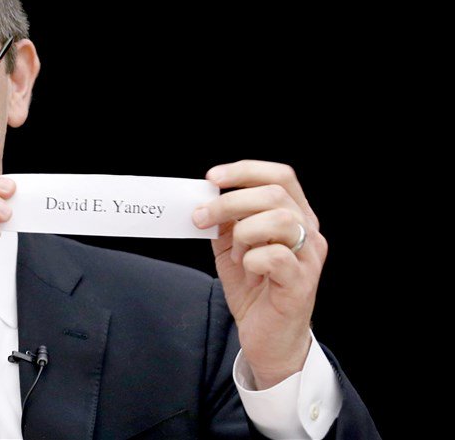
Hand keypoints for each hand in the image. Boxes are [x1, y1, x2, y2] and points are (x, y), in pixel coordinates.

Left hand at [192, 160, 326, 388]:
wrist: (268, 339)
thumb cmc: (253, 289)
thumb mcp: (232, 246)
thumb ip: (225, 221)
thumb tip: (204, 198)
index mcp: (295, 216)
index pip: (280, 176)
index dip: (246, 171)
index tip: (212, 178)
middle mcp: (309, 232)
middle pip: (275, 194)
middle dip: (230, 202)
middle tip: (201, 217)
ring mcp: (309, 258)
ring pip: (279, 220)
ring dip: (244, 232)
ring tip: (235, 254)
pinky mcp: (301, 284)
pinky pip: (275, 256)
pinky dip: (251, 258)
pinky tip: (247, 270)